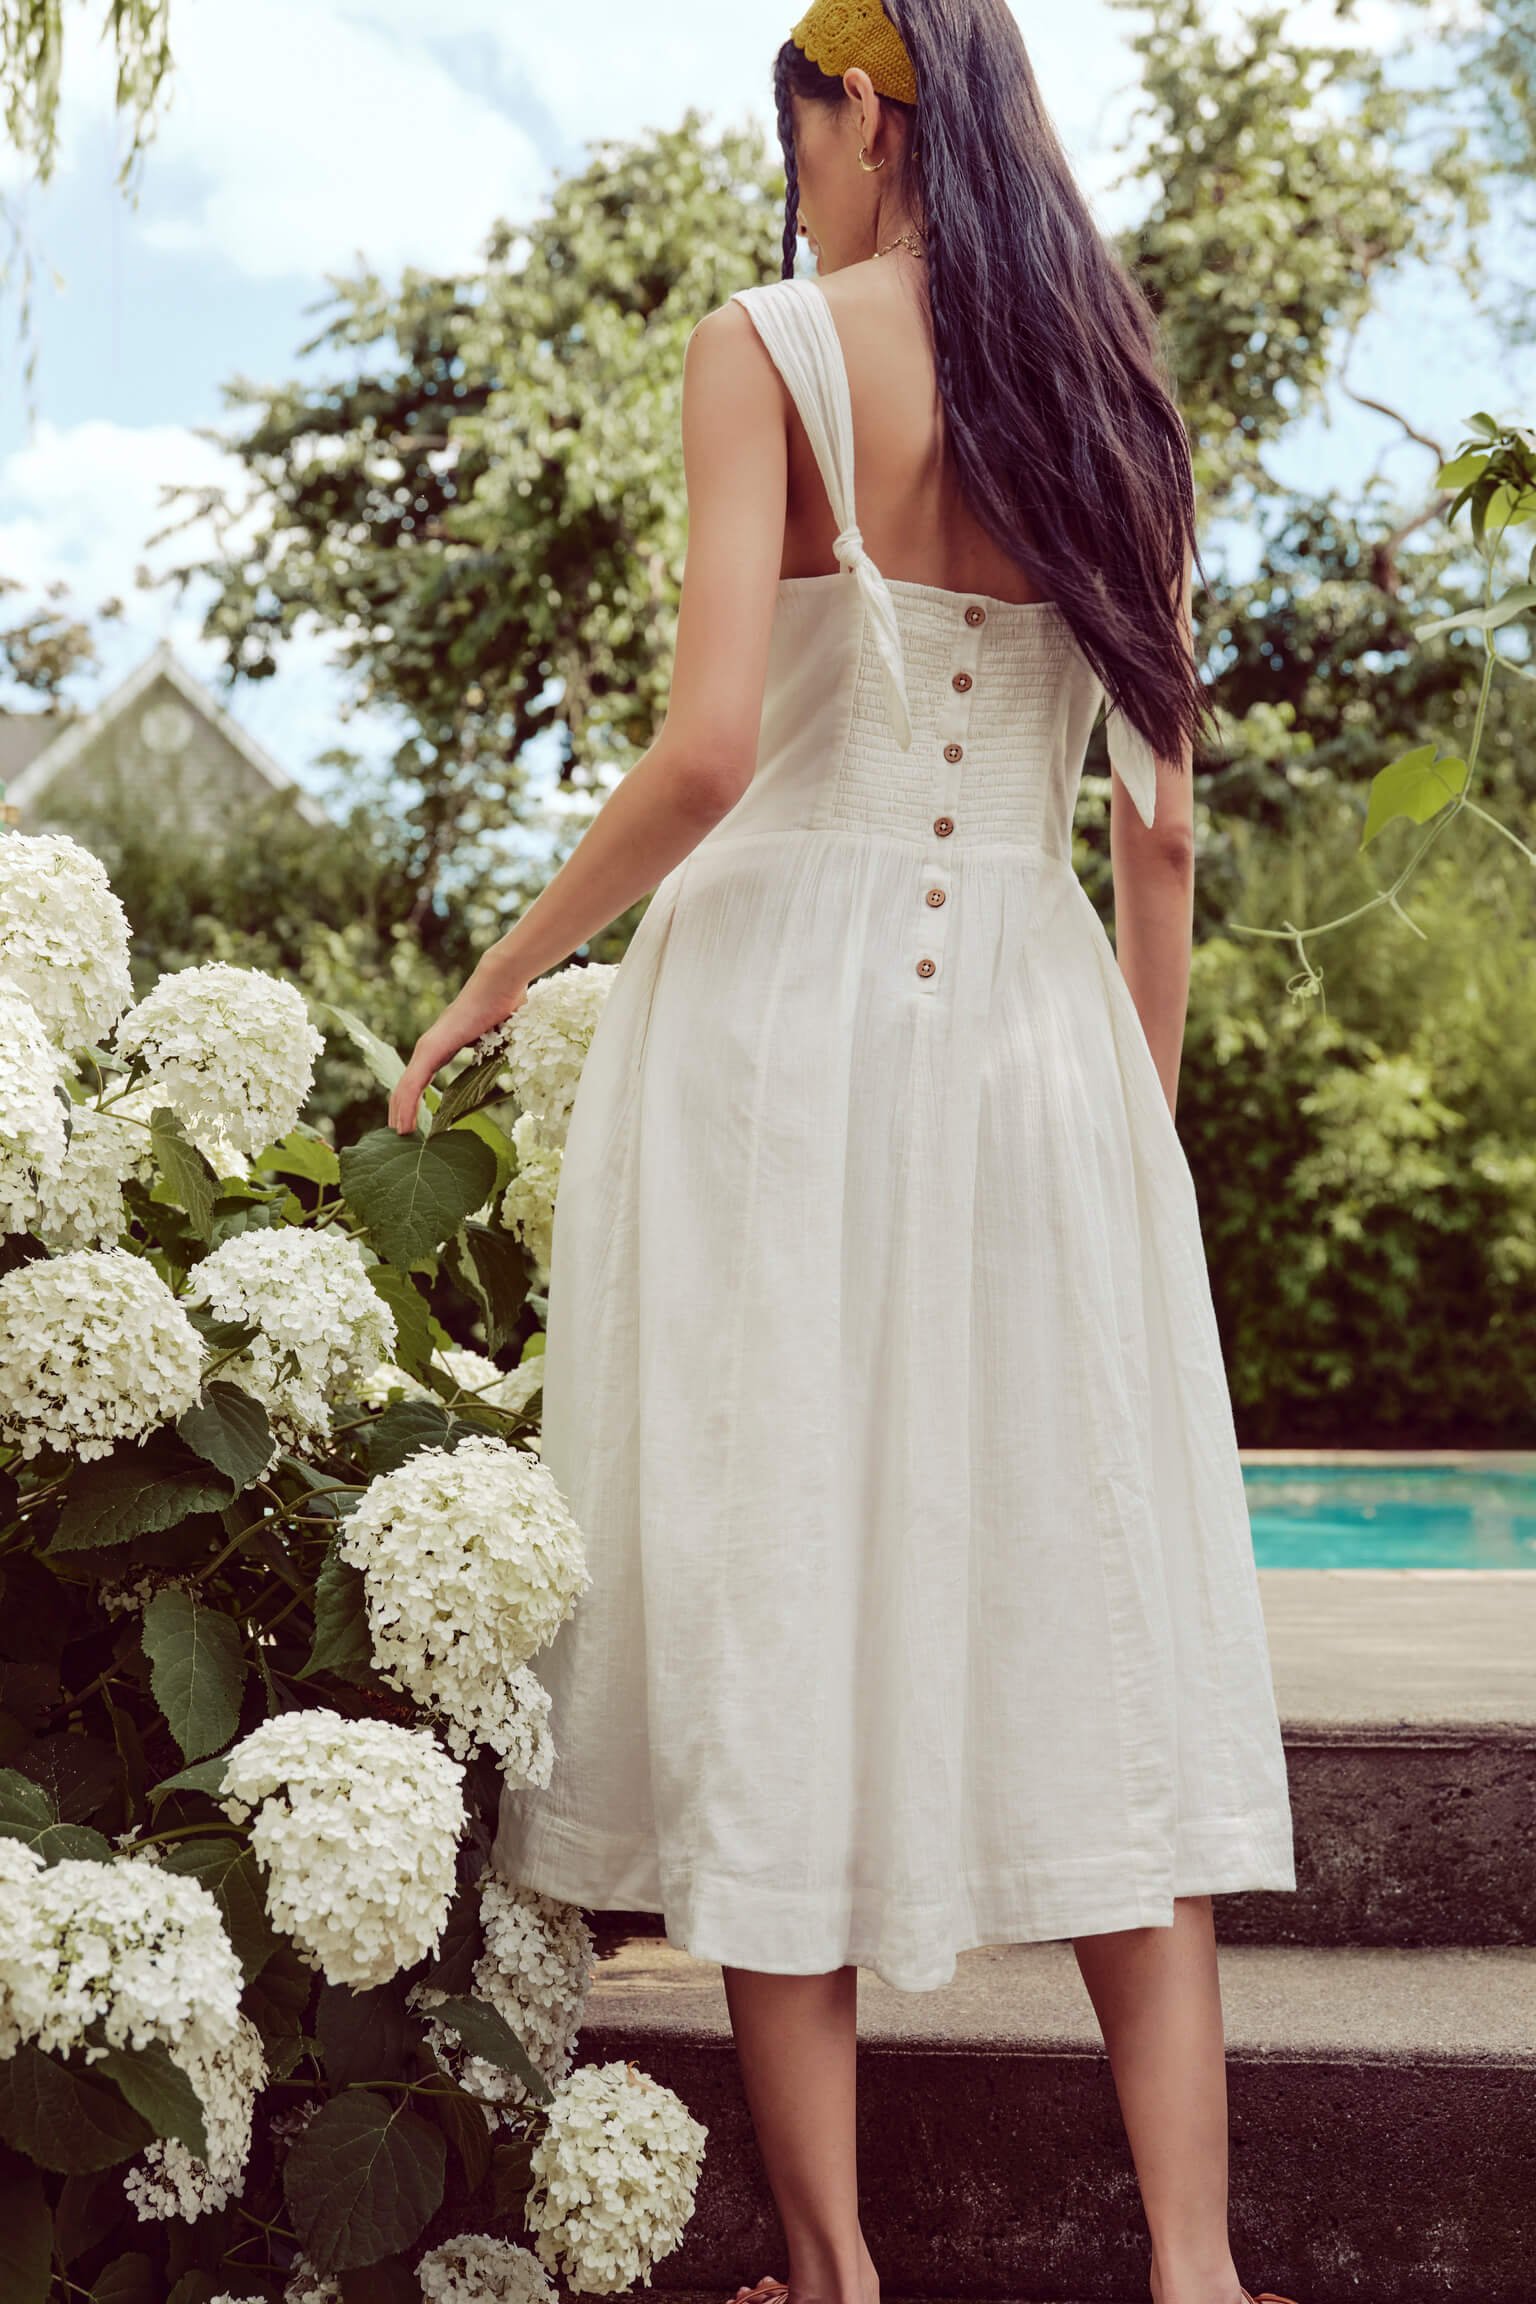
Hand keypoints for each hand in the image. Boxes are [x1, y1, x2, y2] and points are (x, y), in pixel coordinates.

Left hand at [388, 964, 527, 1134]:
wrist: (500, 985)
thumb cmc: (503, 1009)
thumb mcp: (495, 1043)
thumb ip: (488, 1058)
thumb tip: (500, 1075)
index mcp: (441, 1047)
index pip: (419, 1080)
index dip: (414, 1102)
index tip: (414, 1125)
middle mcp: (429, 1048)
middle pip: (406, 1087)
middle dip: (401, 1112)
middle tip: (401, 1137)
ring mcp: (427, 1048)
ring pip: (404, 1089)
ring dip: (400, 1115)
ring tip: (399, 1137)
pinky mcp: (431, 1050)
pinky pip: (413, 1085)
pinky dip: (407, 1107)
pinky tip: (404, 1126)